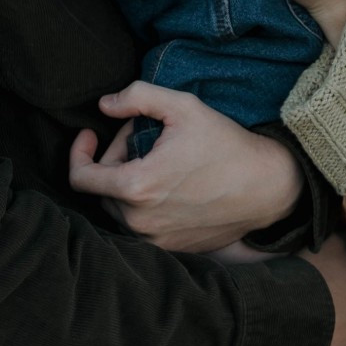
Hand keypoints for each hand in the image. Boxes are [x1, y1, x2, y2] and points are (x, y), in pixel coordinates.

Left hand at [69, 82, 304, 248]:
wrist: (266, 187)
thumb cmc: (225, 144)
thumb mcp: (183, 107)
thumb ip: (137, 97)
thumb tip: (103, 105)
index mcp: (135, 187)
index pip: (80, 177)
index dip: (79, 153)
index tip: (89, 135)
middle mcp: (139, 220)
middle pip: (103, 188)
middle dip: (115, 159)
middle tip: (144, 137)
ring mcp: (155, 239)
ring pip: (121, 208)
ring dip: (129, 182)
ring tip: (159, 160)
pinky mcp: (170, 248)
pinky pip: (141, 224)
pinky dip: (145, 203)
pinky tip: (170, 184)